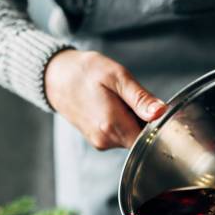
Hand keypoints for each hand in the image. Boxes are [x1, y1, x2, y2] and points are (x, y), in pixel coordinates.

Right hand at [44, 49, 166, 148]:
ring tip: (118, 101)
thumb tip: (160, 113)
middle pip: (140, 138)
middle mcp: (106, 140)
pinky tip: (112, 107)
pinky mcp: (98, 141)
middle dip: (144, 121)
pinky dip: (122, 123)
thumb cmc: (85, 72)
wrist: (55, 77)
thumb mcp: (117, 76)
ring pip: (130, 137)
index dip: (156, 125)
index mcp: (112, 125)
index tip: (152, 108)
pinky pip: (119, 135)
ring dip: (132, 121)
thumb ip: (140, 98)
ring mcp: (101, 143)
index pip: (149, 138)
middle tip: (132, 99)